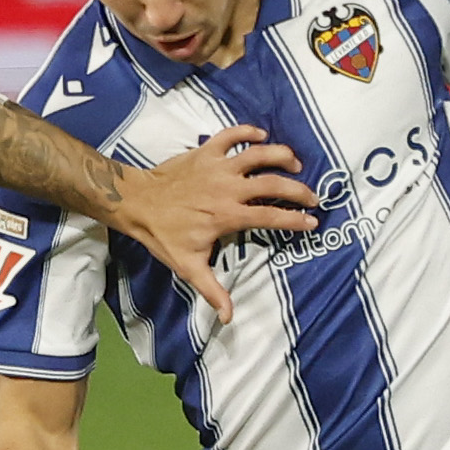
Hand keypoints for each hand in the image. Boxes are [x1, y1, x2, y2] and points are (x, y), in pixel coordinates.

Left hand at [117, 124, 319, 323]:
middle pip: (273, 182)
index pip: (271, 216)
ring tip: (295, 162)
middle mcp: (228, 188)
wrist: (137, 203)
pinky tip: (261, 135)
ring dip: (281, 154)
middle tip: (312, 197)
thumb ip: (212, 290)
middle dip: (298, 189)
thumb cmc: (163, 236)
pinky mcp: (206, 152)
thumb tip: (229, 317)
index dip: (295, 219)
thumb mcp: (189, 266)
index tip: (312, 223)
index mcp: (228, 215)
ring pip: (258, 153)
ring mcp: (218, 167)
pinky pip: (231, 135)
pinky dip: (248, 131)